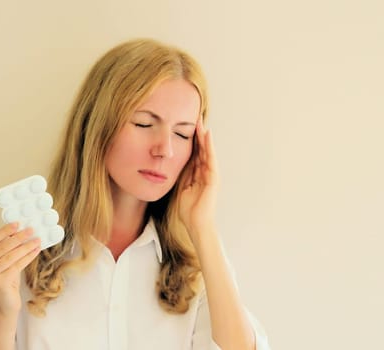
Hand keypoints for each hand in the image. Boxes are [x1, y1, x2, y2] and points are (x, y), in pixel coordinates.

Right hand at [0, 222, 40, 315]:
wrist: (5, 305)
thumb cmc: (5, 283)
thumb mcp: (3, 263)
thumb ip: (5, 249)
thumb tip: (19, 231)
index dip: (4, 231)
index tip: (17, 224)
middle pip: (1, 247)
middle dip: (18, 237)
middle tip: (30, 230)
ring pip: (10, 256)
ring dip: (25, 246)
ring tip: (36, 240)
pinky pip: (17, 265)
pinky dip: (28, 256)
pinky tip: (35, 250)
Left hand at [178, 116, 217, 238]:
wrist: (196, 224)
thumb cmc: (188, 210)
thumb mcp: (180, 187)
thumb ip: (179, 175)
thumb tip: (169, 164)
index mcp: (197, 174)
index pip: (194, 152)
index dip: (191, 139)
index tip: (185, 125)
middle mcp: (205, 172)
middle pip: (202, 148)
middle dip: (198, 134)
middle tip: (195, 117)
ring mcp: (211, 174)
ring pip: (207, 151)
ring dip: (204, 136)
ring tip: (200, 121)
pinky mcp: (213, 178)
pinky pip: (211, 159)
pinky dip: (210, 147)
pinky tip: (207, 135)